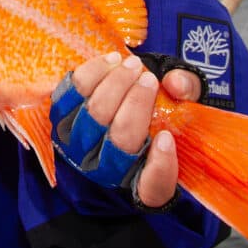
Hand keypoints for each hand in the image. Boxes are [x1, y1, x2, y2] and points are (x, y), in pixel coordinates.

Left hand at [71, 52, 201, 207]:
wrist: (119, 107)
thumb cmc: (154, 113)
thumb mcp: (182, 106)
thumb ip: (187, 93)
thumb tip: (175, 83)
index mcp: (146, 182)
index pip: (153, 187)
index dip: (160, 165)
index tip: (166, 137)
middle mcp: (110, 172)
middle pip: (121, 139)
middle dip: (136, 103)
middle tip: (149, 78)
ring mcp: (80, 148)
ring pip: (94, 115)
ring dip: (114, 84)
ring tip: (132, 65)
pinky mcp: (61, 120)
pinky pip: (70, 95)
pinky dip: (92, 74)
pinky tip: (113, 60)